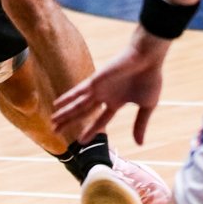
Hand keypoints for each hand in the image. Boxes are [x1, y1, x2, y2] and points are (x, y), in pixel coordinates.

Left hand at [52, 30, 170, 144]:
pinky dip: (68, 98)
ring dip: (65, 113)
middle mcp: (104, 96)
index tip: (80, 141)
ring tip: (52, 122)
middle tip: (56, 132)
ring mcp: (98, 88)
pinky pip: (78, 91)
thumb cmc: (150, 78)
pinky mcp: (95, 80)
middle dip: (70, 122)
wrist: (148, 59)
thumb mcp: (147, 106)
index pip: (100, 120)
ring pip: (78, 104)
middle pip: (83, 112)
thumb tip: (140, 144)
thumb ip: (140, 124)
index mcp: (116, 102)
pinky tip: (57, 104)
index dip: (90, 131)